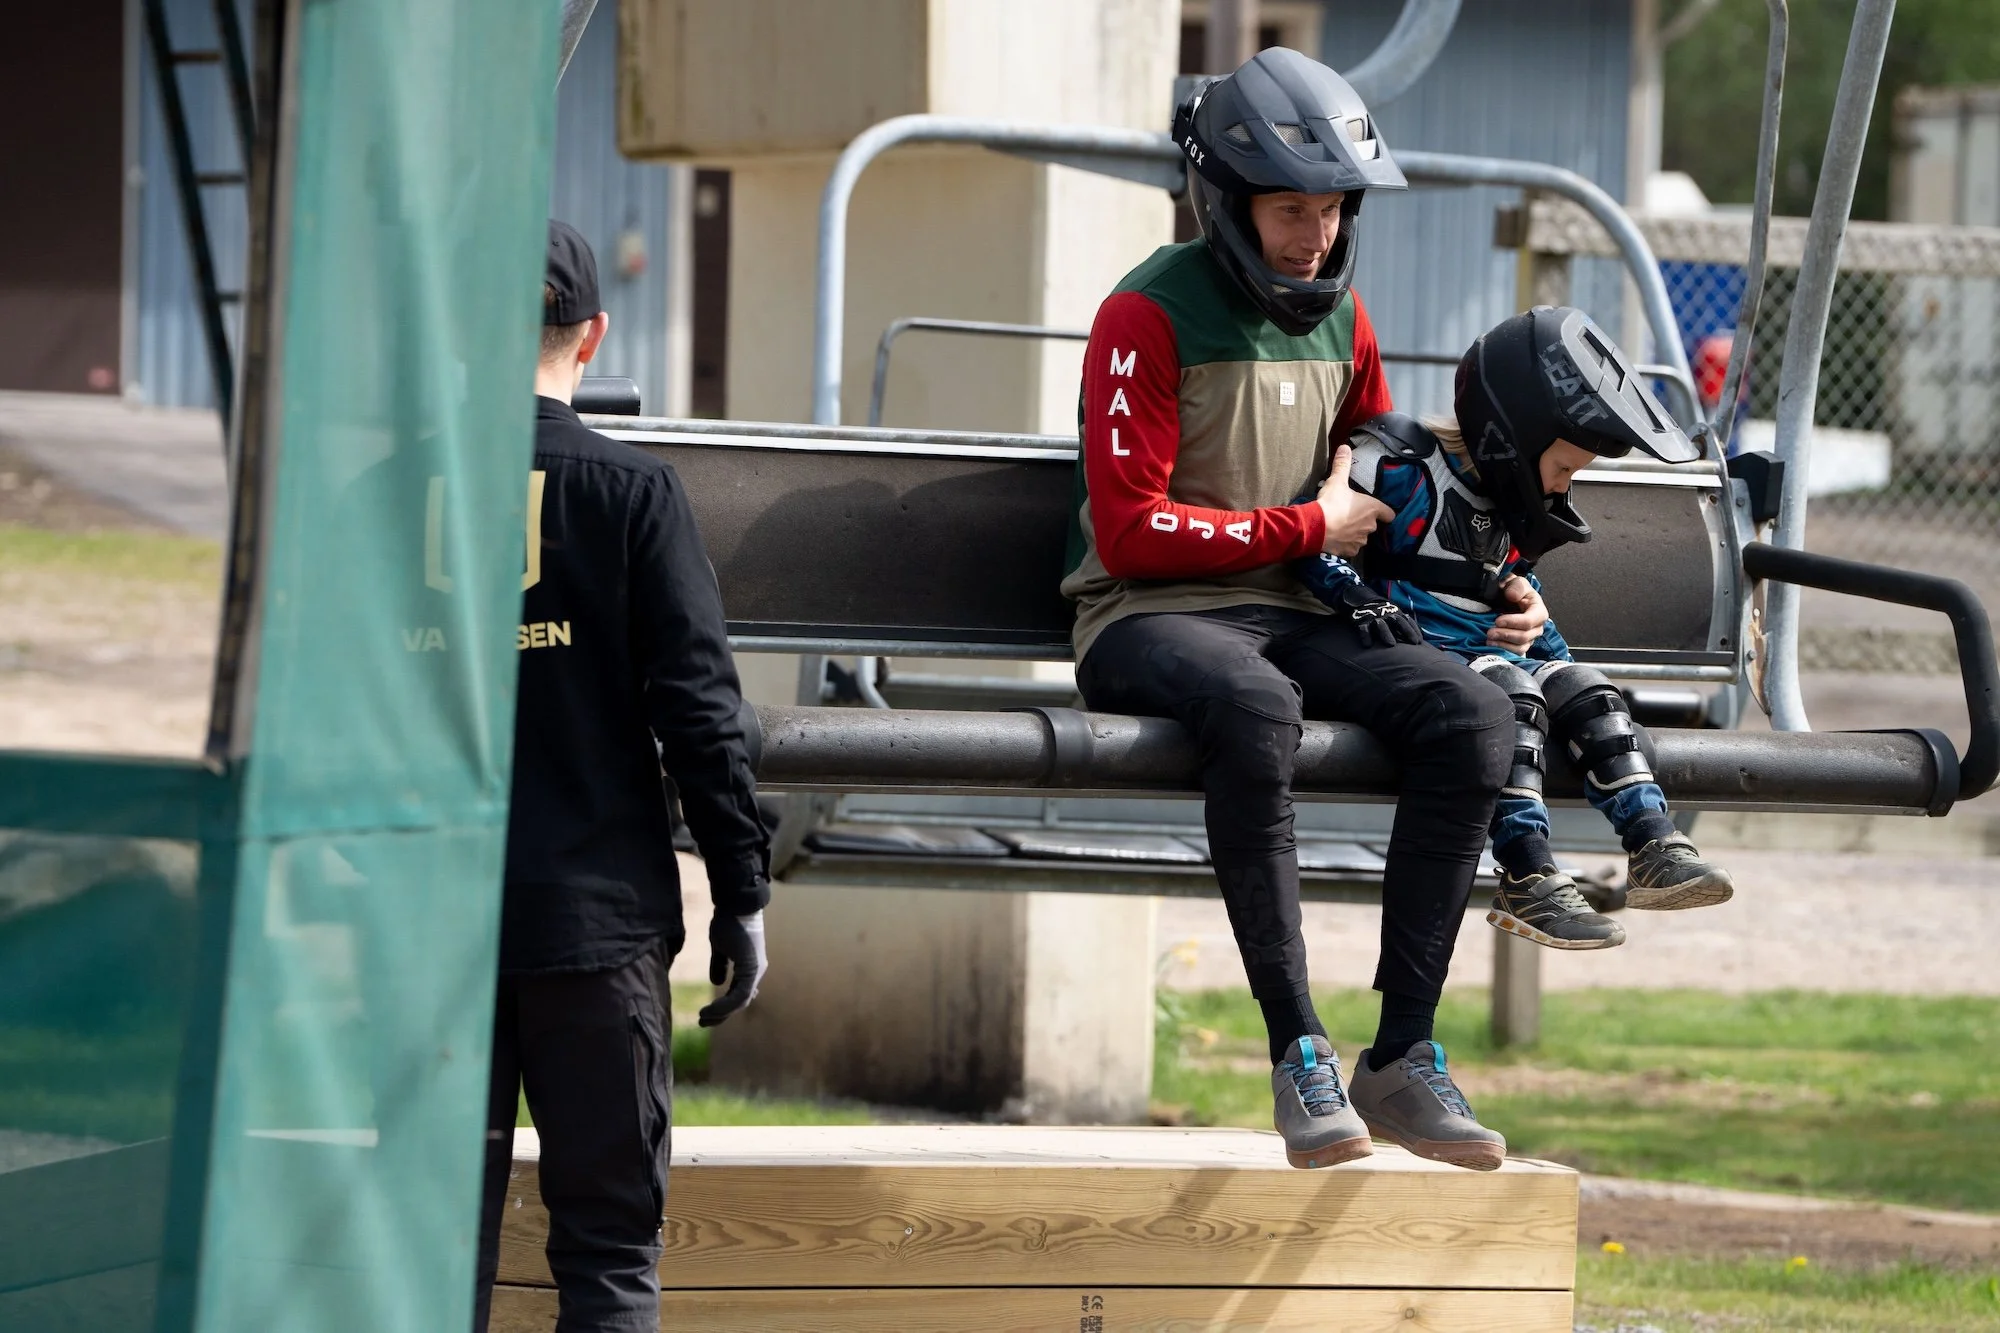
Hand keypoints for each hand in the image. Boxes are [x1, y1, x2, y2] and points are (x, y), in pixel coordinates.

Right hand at [697, 910, 767, 1026]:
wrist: (736, 905)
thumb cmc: (728, 921)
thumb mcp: (720, 947)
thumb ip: (719, 965)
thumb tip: (717, 982)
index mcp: (749, 966)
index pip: (740, 992)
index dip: (726, 1005)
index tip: (712, 1013)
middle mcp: (756, 971)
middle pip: (741, 1000)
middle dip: (722, 1014)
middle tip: (704, 1022)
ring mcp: (756, 971)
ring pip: (740, 1001)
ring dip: (721, 1013)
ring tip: (704, 1019)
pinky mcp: (752, 970)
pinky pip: (739, 995)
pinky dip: (725, 1005)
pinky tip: (711, 1010)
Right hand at [1317, 445, 1393, 556]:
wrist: (1316, 528)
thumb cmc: (1331, 503)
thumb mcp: (1336, 481)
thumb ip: (1342, 465)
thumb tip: (1345, 446)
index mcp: (1372, 509)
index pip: (1389, 513)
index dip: (1384, 512)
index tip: (1376, 510)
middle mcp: (1371, 526)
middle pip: (1373, 524)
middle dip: (1364, 521)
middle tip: (1349, 514)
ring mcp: (1360, 540)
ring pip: (1362, 537)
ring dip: (1355, 532)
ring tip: (1341, 526)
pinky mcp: (1350, 552)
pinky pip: (1351, 548)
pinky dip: (1345, 544)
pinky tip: (1335, 538)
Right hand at [1333, 581, 1423, 648]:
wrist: (1361, 599)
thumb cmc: (1382, 612)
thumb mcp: (1394, 614)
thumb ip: (1404, 624)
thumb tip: (1420, 638)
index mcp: (1396, 613)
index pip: (1407, 621)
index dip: (1414, 630)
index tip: (1420, 642)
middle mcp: (1387, 615)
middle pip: (1399, 622)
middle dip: (1407, 631)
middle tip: (1413, 643)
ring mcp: (1374, 618)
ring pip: (1382, 626)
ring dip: (1387, 634)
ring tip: (1392, 645)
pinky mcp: (1361, 621)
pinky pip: (1363, 629)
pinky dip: (1365, 636)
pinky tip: (1367, 645)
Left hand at [1486, 576, 1548, 652]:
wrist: (1508, 598)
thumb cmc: (1514, 591)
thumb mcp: (1516, 582)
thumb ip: (1516, 586)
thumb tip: (1513, 596)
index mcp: (1538, 610)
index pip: (1529, 621)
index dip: (1513, 622)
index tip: (1497, 620)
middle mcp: (1537, 626)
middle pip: (1524, 636)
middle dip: (1505, 635)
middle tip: (1489, 632)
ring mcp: (1531, 637)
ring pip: (1521, 646)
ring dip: (1503, 644)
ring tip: (1489, 638)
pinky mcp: (1522, 644)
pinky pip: (1516, 652)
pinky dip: (1504, 649)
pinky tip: (1492, 644)